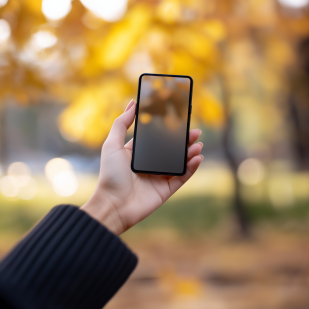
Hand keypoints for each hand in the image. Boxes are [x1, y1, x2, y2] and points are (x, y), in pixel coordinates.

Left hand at [81, 99, 203, 234]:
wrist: (113, 204)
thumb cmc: (110, 174)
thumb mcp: (112, 144)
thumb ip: (121, 123)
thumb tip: (132, 103)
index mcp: (137, 153)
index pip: (156, 139)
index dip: (168, 130)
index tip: (178, 119)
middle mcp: (149, 164)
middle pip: (171, 149)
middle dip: (184, 140)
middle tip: (195, 131)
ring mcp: (159, 177)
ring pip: (179, 162)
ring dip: (190, 152)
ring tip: (198, 143)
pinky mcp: (166, 190)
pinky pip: (182, 177)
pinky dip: (192, 168)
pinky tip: (197, 158)